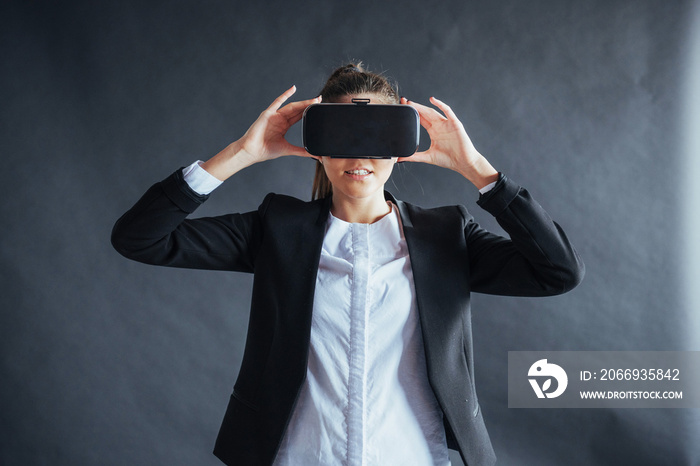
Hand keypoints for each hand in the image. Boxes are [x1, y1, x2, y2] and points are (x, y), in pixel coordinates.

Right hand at [202, 86, 320, 180]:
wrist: (252, 151)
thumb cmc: (265, 150)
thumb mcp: (288, 149)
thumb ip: (302, 151)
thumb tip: (315, 155)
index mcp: (283, 126)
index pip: (299, 116)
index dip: (308, 111)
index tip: (318, 107)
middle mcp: (280, 119)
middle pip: (297, 110)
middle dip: (308, 104)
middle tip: (320, 99)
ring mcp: (274, 115)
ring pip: (292, 106)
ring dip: (303, 102)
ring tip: (314, 99)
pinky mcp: (268, 113)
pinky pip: (277, 102)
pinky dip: (285, 95)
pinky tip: (293, 89)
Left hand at [399, 96, 497, 188]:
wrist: (464, 163)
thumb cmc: (448, 160)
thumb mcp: (428, 157)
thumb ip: (414, 157)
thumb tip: (399, 159)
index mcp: (433, 131)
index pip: (420, 119)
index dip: (412, 113)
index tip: (402, 108)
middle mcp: (439, 126)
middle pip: (424, 113)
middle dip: (415, 107)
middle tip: (404, 102)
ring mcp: (446, 124)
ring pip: (433, 111)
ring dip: (422, 107)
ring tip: (412, 103)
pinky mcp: (454, 123)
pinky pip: (447, 111)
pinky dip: (440, 104)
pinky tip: (432, 100)